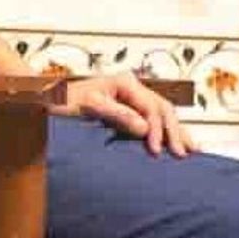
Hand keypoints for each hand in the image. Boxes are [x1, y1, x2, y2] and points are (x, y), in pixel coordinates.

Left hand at [60, 73, 194, 157]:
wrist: (45, 102)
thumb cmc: (62, 104)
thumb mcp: (89, 108)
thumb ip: (118, 115)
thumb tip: (146, 128)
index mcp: (126, 83)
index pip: (152, 108)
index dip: (157, 130)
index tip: (156, 151)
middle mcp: (134, 88)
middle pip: (164, 109)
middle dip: (174, 132)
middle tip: (181, 154)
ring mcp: (133, 98)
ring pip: (164, 114)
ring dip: (177, 132)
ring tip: (193, 149)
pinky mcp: (130, 109)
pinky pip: (155, 119)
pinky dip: (167, 131)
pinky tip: (179, 141)